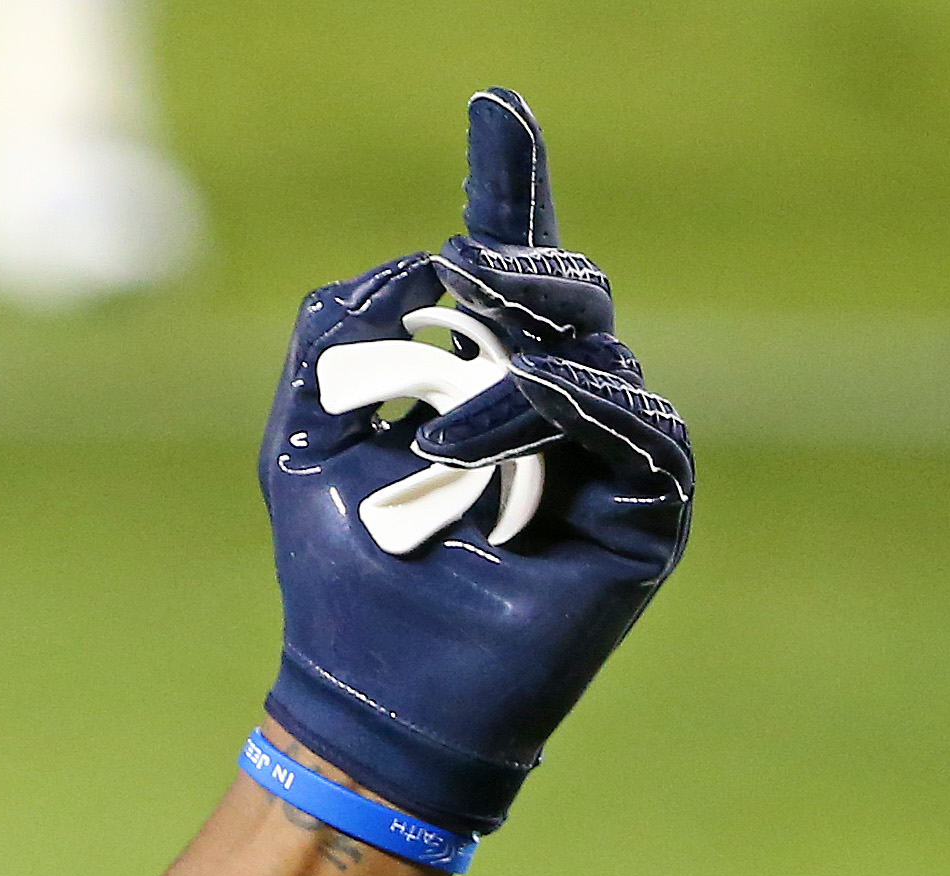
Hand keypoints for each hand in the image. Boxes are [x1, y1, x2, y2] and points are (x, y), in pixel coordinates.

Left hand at [260, 89, 693, 833]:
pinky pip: (629, 424)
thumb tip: (417, 264)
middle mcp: (560, 404)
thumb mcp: (302, 442)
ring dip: (508, 373)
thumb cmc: (341, 576)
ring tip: (434, 434)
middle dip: (512, 273)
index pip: (510, 263)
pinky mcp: (647, 508)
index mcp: (483, 377)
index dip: (508, 183)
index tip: (491, 105)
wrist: (369, 697)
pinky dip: (553, 417)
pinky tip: (481, 444)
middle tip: (462, 277)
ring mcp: (612, 455)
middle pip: (565, 290)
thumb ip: (336, 338)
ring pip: (590, 356)